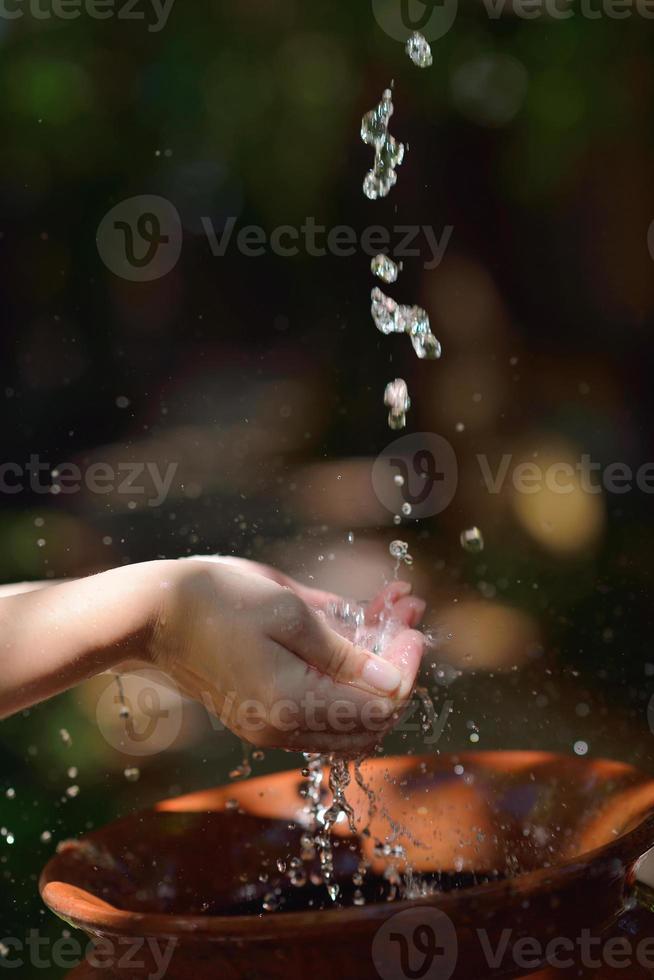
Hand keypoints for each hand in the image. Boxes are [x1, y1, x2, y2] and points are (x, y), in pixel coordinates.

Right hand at [148, 557, 425, 752]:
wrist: (153, 613)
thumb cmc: (218, 599)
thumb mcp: (288, 612)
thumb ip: (343, 652)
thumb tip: (391, 680)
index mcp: (291, 706)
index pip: (379, 706)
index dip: (405, 666)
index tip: (411, 623)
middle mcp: (283, 730)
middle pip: (370, 721)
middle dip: (396, 668)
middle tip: (404, 619)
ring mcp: (270, 729)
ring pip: (348, 720)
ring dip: (374, 673)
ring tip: (386, 616)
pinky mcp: (260, 717)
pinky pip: (320, 712)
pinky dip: (345, 680)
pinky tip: (352, 635)